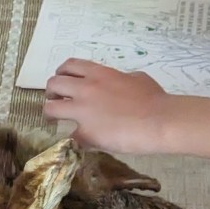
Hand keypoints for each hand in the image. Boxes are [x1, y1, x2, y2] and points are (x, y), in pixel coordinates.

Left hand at [43, 58, 171, 153]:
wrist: (160, 121)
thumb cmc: (155, 99)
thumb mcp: (137, 79)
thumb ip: (121, 79)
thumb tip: (120, 82)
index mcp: (99, 74)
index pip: (69, 66)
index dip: (62, 73)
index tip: (63, 81)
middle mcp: (86, 89)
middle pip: (53, 84)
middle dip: (52, 92)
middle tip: (57, 100)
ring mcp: (83, 111)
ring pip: (50, 109)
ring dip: (51, 114)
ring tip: (56, 120)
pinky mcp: (85, 133)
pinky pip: (70, 136)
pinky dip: (74, 139)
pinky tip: (81, 142)